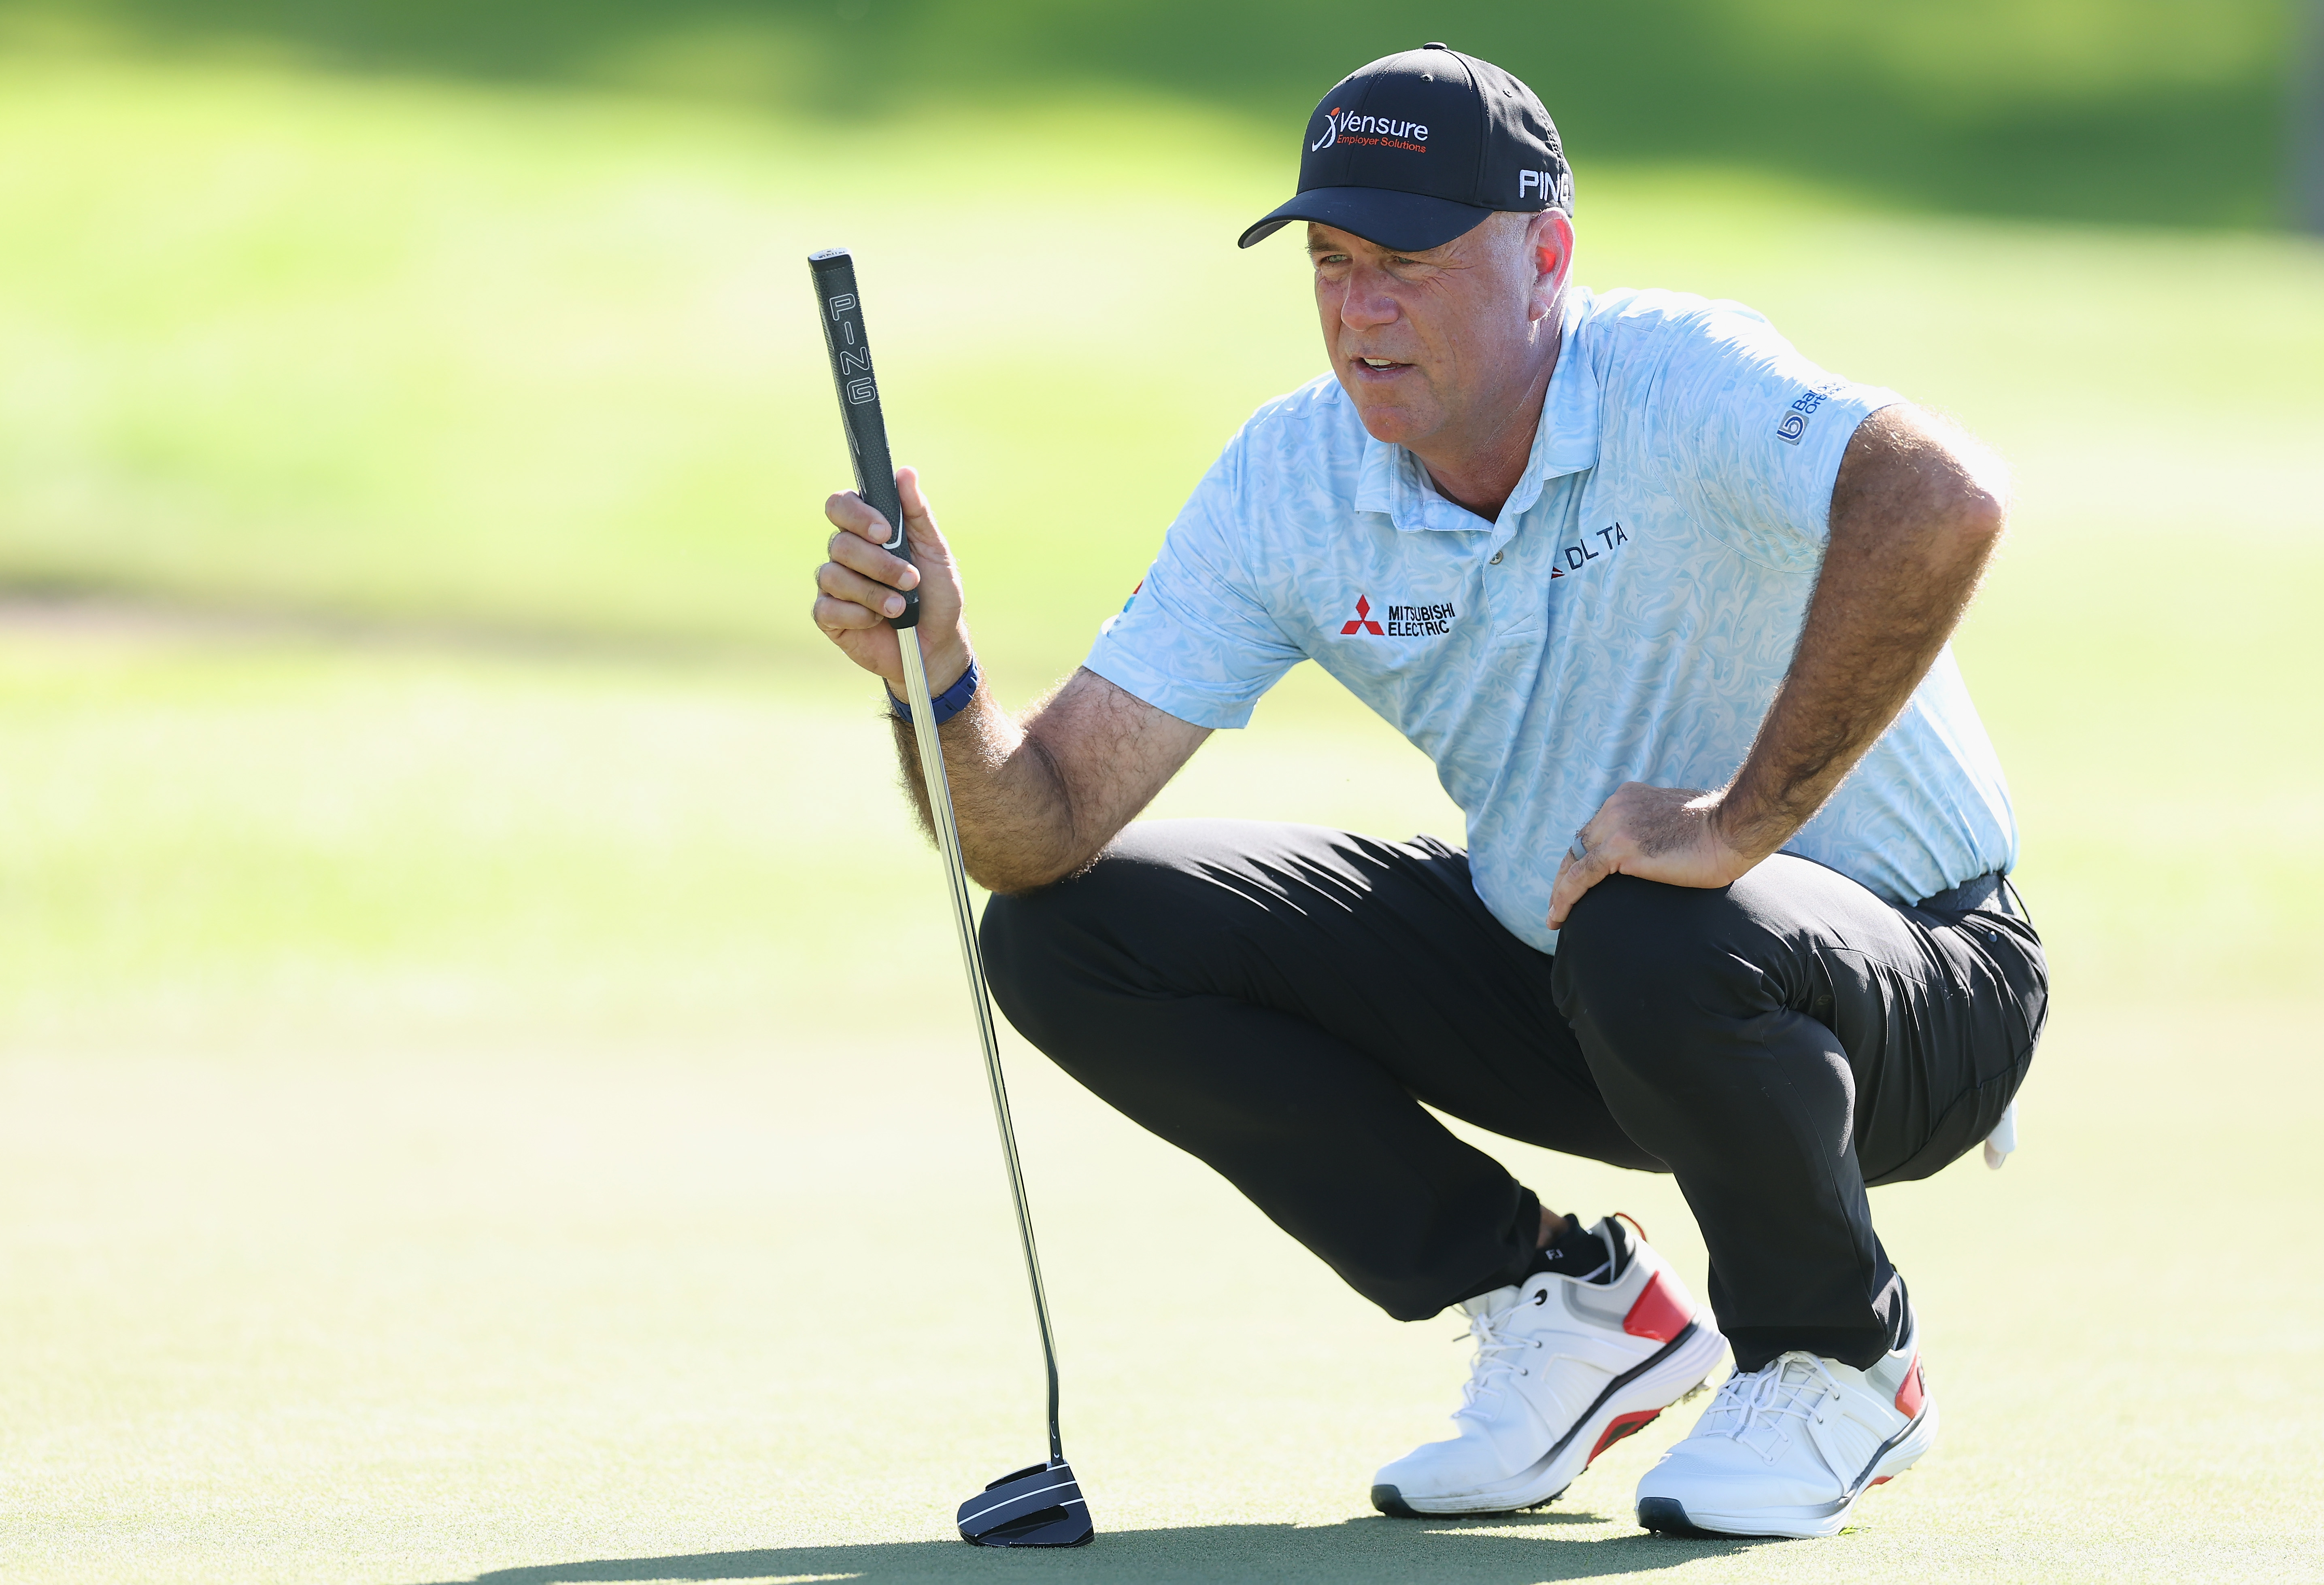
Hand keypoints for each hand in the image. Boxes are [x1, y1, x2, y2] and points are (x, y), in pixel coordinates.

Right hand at [812, 466, 970, 691]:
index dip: (857, 515)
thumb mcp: (934, 550)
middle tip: (909, 579)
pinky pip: (829, 607)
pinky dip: (858, 614)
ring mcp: (833, 584)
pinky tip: (877, 621)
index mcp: (866, 531)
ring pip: (833, 575)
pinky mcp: (829, 616)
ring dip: (873, 592)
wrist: (936, 644)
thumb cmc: (936, 595)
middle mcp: (845, 553)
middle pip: (839, 543)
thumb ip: (917, 512)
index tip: (885, 531)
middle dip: (878, 563)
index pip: (841, 505)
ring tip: (900, 607)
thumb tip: (905, 472)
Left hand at [1547, 783, 1759, 930]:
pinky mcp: (1619, 848)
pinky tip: (1558, 917)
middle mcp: (1616, 807)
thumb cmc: (1722, 829)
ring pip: (1574, 861)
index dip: (1584, 856)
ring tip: (1556, 916)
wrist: (1735, 826)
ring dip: (1560, 890)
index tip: (1580, 879)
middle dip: (1566, 874)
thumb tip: (1664, 848)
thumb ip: (1661, 829)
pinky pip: (1580, 877)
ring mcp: (1616, 826)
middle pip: (1580, 844)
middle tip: (1561, 901)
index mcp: (1630, 798)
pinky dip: (1564, 898)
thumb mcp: (1681, 821)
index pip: (1596, 829)